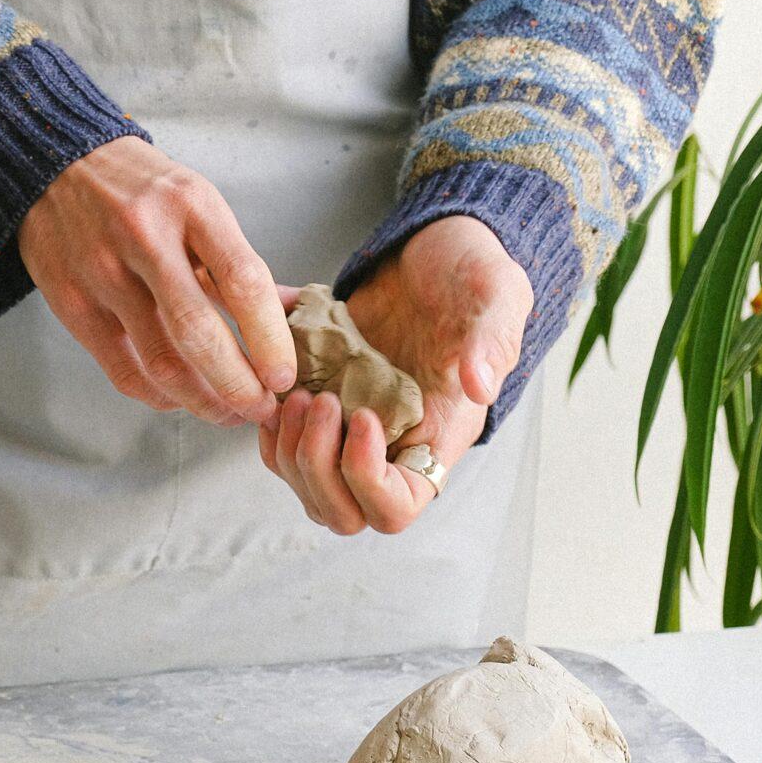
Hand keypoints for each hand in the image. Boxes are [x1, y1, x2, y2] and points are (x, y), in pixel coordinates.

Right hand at [17, 138, 294, 426]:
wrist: (58, 169)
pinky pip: (124, 370)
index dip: (269, 338)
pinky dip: (160, 396)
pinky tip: (181, 398)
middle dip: (238, 385)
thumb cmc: (143, 191)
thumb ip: (238, 263)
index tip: (284, 375)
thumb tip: (294, 314)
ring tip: (229, 412)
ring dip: (203, 400)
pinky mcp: (72, 304)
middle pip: (198, 333)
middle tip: (262, 407)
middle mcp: (144, 237)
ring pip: (161, 362)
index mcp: (190, 204)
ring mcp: (102, 273)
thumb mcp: (198, 205)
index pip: (242, 280)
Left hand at [260, 215, 532, 534]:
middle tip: (316, 401)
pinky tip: (274, 376)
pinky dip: (266, 422)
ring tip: (293, 389)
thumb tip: (479, 386)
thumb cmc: (470, 274)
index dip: (366, 480)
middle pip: (340, 511)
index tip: (360, 416)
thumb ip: (492, 338)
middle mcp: (391, 446)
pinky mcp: (318, 406)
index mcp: (436, 435)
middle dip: (315, 466)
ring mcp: (349, 431)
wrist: (428, 251)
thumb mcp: (495, 293)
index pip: (396, 507)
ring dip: (286, 447)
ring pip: (303, 485)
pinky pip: (279, 445)